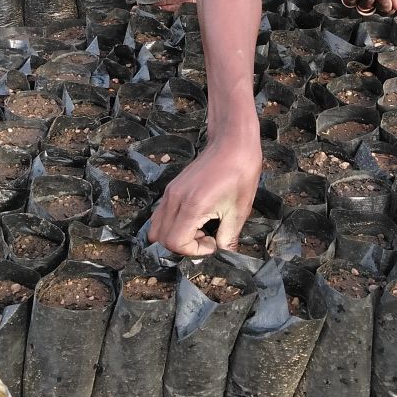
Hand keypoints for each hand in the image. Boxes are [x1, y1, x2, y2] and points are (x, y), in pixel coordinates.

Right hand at [147, 137, 260, 255]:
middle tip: (206, 239)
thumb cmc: (239, 173)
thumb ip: (228, 236)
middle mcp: (175, 199)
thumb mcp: (239, 210)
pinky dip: (172, 224)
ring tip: (200, 230)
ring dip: (175, 236)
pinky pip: (161, 214)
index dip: (194, 251)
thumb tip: (225, 254)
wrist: (232, 143)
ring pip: (156, 227)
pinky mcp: (172, 188)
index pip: (175, 242)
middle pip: (160, 238)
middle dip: (183, 246)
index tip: (213, 243)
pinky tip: (196, 219)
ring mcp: (170, 192)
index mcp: (192, 206)